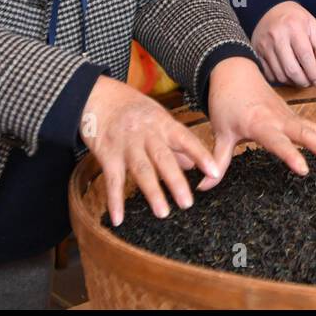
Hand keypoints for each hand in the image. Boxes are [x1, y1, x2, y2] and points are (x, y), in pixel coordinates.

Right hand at [79, 75, 220, 226]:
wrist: (99, 96)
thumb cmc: (134, 109)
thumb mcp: (159, 118)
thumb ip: (175, 141)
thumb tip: (193, 164)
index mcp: (163, 124)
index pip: (186, 140)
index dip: (201, 156)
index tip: (215, 172)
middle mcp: (146, 134)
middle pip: (163, 159)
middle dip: (176, 182)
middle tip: (187, 203)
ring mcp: (126, 144)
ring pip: (141, 170)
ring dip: (152, 192)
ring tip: (163, 212)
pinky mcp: (107, 154)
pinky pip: (112, 180)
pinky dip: (115, 200)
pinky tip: (119, 219)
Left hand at [199, 57, 315, 189]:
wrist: (235, 73)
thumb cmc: (227, 104)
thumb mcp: (220, 132)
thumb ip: (217, 160)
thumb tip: (203, 186)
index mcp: (260, 123)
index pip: (277, 142)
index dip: (290, 156)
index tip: (304, 170)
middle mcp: (279, 119)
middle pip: (305, 134)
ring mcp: (290, 117)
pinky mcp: (294, 117)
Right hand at [251, 1, 315, 87]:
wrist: (270, 9)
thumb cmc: (295, 18)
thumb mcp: (313, 26)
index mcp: (294, 27)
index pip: (305, 56)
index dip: (313, 73)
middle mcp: (277, 37)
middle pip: (291, 69)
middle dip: (303, 81)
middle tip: (309, 83)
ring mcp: (265, 45)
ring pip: (279, 74)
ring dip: (292, 82)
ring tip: (300, 80)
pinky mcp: (257, 52)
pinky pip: (269, 74)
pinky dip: (280, 79)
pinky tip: (288, 76)